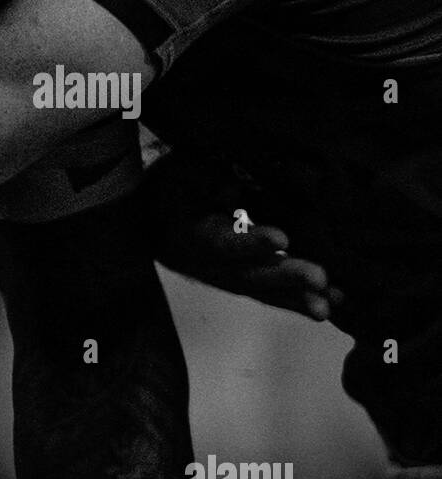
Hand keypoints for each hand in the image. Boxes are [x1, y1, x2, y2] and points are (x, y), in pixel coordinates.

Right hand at [141, 154, 341, 321]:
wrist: (148, 221)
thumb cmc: (168, 189)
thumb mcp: (179, 174)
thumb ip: (203, 180)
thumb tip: (233, 190)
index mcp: (190, 234)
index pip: (220, 241)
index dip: (249, 242)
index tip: (281, 237)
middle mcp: (207, 264)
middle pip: (246, 274)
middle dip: (284, 276)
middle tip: (319, 277)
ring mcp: (224, 276)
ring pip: (261, 291)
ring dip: (296, 297)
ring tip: (329, 303)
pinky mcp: (240, 280)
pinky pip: (269, 295)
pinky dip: (297, 300)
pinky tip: (329, 304)